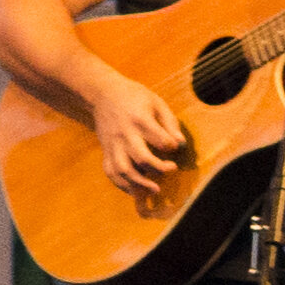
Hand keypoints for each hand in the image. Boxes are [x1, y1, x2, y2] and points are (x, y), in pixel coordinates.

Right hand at [89, 73, 190, 197]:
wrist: (103, 94)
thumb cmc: (135, 97)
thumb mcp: (156, 102)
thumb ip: (170, 123)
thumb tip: (180, 144)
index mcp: (140, 120)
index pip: (160, 139)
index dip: (171, 146)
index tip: (175, 147)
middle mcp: (125, 134)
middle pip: (141, 159)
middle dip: (159, 169)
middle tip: (171, 169)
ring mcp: (113, 145)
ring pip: (123, 170)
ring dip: (140, 184)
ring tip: (155, 189)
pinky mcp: (106, 151)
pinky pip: (111, 173)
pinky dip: (122, 185)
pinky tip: (136, 190)